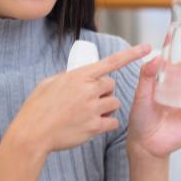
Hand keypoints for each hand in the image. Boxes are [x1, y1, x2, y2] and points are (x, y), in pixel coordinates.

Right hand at [6, 43, 151, 155]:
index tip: (148, 47)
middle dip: (103, 91)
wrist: (32, 134)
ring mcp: (93, 108)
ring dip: (106, 108)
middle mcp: (89, 90)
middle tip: (87, 99)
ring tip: (87, 113)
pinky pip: (112, 122)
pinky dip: (105, 124)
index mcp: (79, 75)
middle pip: (111, 85)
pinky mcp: (94, 127)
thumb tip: (79, 78)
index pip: (112, 62)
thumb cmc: (37, 108)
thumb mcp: (49, 83)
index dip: (132, 54)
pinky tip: (91, 125)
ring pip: (114, 104)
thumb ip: (69, 78)